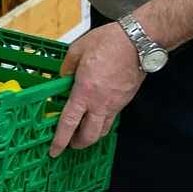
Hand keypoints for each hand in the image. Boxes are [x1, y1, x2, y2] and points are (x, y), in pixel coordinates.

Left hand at [49, 22, 144, 156]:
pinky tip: (97, 114)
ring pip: (102, 130)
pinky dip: (102, 122)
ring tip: (83, 132)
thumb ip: (67, 66)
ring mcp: (114, 104)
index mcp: (84, 91)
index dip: (60, 139)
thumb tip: (62, 76)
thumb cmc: (108, 42)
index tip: (54, 150)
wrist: (138, 42)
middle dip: (78, 143)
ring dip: (91, 135)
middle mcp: (100, 103)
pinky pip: (112, 118)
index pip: (69, 122)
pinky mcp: (125, 101)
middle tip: (70, 143)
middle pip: (89, 135)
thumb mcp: (78, 49)